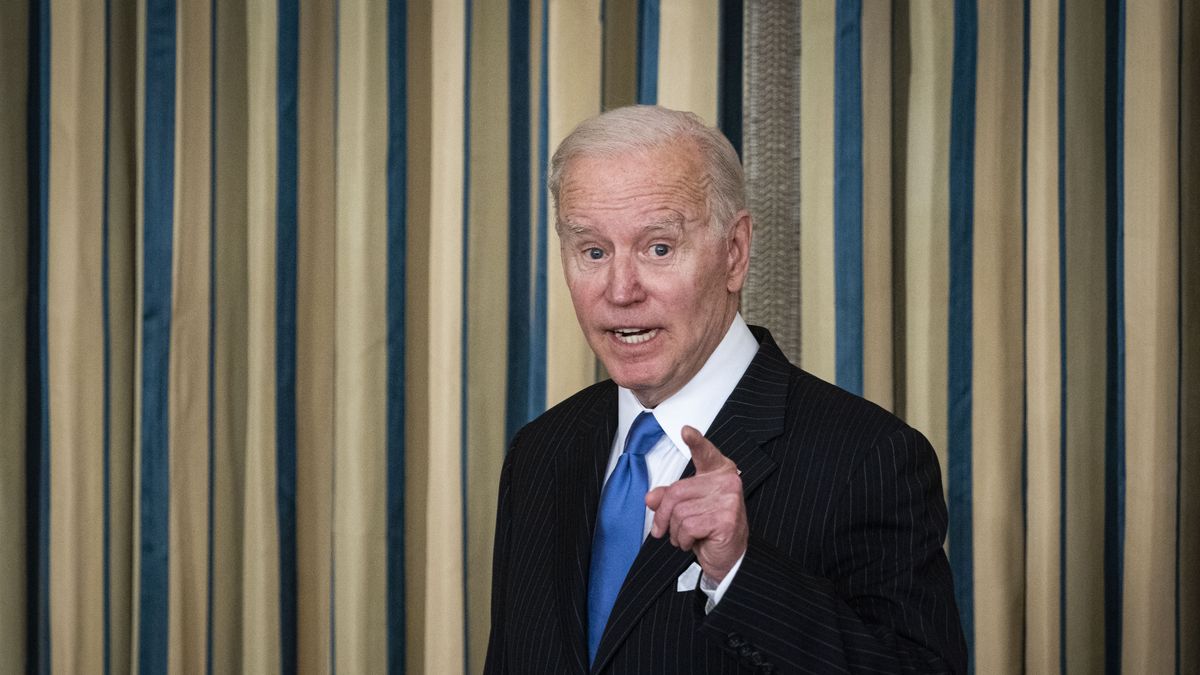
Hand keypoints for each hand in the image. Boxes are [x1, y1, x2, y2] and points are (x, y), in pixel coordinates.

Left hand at [644, 425, 747, 582]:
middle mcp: (727, 482)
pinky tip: (696, 542)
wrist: (729, 558)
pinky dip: (684, 539)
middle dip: (663, 515)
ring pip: (679, 512)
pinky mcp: (726, 519)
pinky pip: (687, 526)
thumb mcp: (686, 509)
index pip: (706, 453)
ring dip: (676, 531)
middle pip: (676, 491)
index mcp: (719, 473)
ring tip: (688, 536)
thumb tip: (650, 498)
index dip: (696, 442)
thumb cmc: (709, 530)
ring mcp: (729, 500)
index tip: (686, 431)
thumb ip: (668, 498)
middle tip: (662, 530)